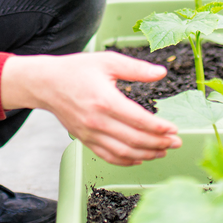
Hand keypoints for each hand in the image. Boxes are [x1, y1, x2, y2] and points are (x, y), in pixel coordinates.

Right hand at [0, 51, 180, 165]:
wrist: (46, 83)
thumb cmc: (76, 70)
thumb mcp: (108, 61)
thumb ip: (136, 68)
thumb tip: (161, 72)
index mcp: (105, 100)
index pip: (139, 120)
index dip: (159, 128)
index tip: (174, 129)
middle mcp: (97, 121)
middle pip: (134, 139)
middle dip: (159, 143)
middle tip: (176, 142)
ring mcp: (90, 133)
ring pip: (123, 152)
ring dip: (146, 154)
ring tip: (163, 151)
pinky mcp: (84, 140)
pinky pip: (108, 156)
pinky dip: (126, 161)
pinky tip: (139, 158)